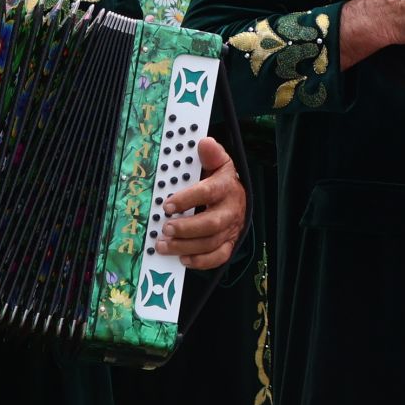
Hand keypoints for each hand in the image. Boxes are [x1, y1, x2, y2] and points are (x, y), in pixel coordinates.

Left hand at [157, 136, 245, 270]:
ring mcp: (231, 229)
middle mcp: (230, 210)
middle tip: (165, 228)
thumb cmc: (222, 182)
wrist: (240, 199)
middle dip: (186, 228)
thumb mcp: (219, 164)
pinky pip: (218, 257)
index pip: (208, 192)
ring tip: (163, 245)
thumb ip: (211, 155)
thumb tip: (204, 143)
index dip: (187, 199)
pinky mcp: (229, 243)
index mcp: (226, 187)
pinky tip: (183, 259)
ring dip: (185, 246)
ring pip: (210, 242)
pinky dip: (201, 261)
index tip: (168, 205)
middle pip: (211, 223)